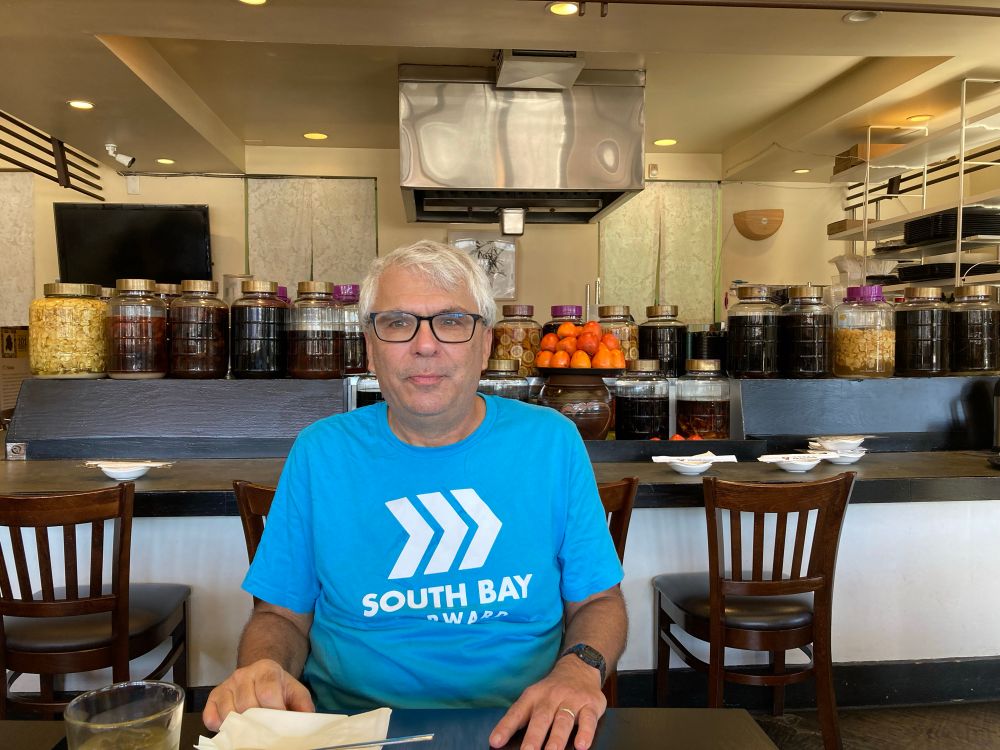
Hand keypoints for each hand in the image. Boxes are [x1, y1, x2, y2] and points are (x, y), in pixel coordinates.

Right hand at [202, 658, 314, 730]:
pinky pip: (210, 716)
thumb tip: (305, 722)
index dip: (273, 711)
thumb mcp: (296, 692)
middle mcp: (244, 674)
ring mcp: (227, 684)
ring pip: (229, 711)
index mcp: (267, 669)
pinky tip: (230, 728)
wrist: (261, 673)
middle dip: (256, 721)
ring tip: (250, 729)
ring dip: (239, 725)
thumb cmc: (279, 687)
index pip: (267, 692)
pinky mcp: (213, 696)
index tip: (278, 724)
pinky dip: (219, 726)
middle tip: (264, 730)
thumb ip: (303, 706)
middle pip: (247, 704)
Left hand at [489, 656, 606, 749]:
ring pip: (564, 720)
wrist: (579, 668)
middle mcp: (551, 697)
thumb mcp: (534, 698)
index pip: (517, 713)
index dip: (505, 727)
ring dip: (557, 738)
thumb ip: (522, 718)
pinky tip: (582, 745)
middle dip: (534, 737)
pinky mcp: (590, 705)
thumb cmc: (552, 692)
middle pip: (541, 718)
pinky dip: (585, 732)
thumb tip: (502, 741)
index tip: (495, 742)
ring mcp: (571, 700)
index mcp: (533, 697)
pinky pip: (588, 719)